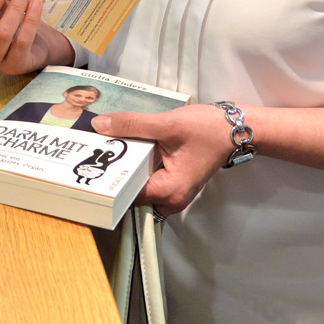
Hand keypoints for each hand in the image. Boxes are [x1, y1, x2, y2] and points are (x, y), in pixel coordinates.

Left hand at [92, 104, 234, 216]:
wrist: (235, 130)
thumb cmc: (207, 129)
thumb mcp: (167, 123)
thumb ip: (133, 125)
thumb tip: (100, 125)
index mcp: (170, 191)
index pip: (128, 193)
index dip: (108, 178)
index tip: (88, 163)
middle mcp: (171, 199)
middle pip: (131, 191)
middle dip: (114, 172)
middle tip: (90, 151)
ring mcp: (172, 192)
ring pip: (138, 184)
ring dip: (125, 166)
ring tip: (104, 146)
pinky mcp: (172, 182)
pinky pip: (147, 177)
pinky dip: (137, 164)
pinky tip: (127, 146)